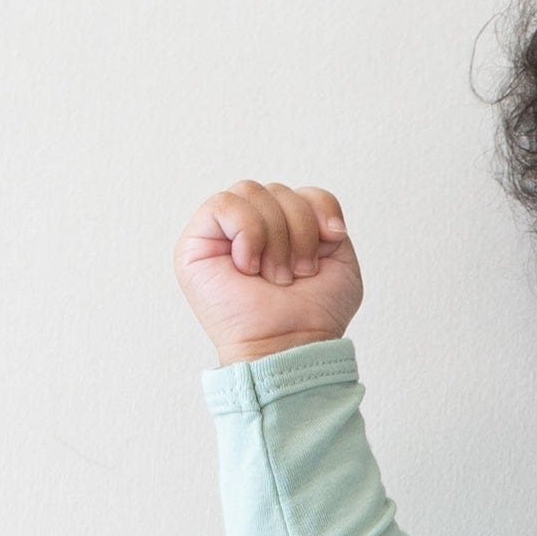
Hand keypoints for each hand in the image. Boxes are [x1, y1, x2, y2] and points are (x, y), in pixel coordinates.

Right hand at [175, 179, 364, 365]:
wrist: (291, 345)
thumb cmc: (312, 314)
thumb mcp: (340, 260)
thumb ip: (327, 218)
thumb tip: (314, 207)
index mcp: (283, 229)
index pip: (300, 191)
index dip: (319, 210)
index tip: (331, 241)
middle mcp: (252, 227)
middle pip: (277, 190)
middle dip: (298, 231)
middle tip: (295, 274)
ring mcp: (223, 234)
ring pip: (251, 191)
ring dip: (275, 238)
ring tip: (275, 276)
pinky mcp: (197, 242)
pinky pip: (224, 204)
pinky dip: (247, 233)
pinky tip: (249, 265)